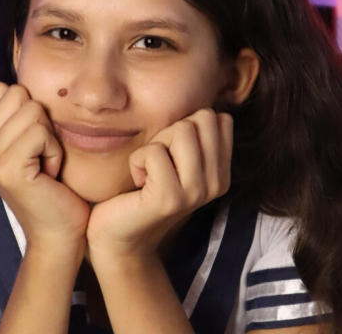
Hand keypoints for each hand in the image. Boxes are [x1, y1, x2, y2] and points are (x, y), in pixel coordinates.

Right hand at [0, 82, 89, 249]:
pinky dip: (55, 151)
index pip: (4, 89)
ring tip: (43, 166)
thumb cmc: (51, 184)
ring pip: (33, 111)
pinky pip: (42, 132)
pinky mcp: (7, 168)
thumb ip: (17, 114)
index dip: (30, 112)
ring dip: (50, 139)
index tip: (32, 145)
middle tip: (40, 157)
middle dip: (41, 124)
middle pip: (20, 96)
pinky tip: (48, 174)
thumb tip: (21, 81)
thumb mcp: (29, 142)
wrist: (57, 231)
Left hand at [86, 108, 232, 260]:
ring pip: (181, 130)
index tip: (172, 155)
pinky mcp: (170, 198)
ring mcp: (196, 192)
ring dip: (154, 146)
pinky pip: (153, 151)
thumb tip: (207, 104)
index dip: (186, 126)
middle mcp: (217, 183)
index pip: (217, 118)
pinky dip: (137, 161)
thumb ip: (194, 136)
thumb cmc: (142, 190)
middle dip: (170, 132)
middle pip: (200, 118)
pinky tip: (138, 185)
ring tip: (149, 173)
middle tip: (157, 163)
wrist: (119, 238)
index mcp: (222, 172)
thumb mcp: (175, 159)